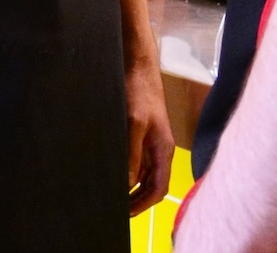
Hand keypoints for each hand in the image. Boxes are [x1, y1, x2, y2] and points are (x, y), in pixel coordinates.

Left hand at [125, 57, 172, 215]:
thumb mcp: (134, 122)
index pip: (159, 188)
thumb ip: (132, 153)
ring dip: (132, 187)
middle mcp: (160, 148)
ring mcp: (151, 140)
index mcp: (163, 149)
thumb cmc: (139, 90)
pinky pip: (137, 160)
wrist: (137, 63)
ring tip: (113, 195)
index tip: (125, 214)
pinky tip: (114, 172)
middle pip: (153, 185)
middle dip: (137, 200)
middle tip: (116, 209)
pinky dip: (128, 171)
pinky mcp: (141, 131)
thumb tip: (128, 182)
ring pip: (145, 174)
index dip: (143, 204)